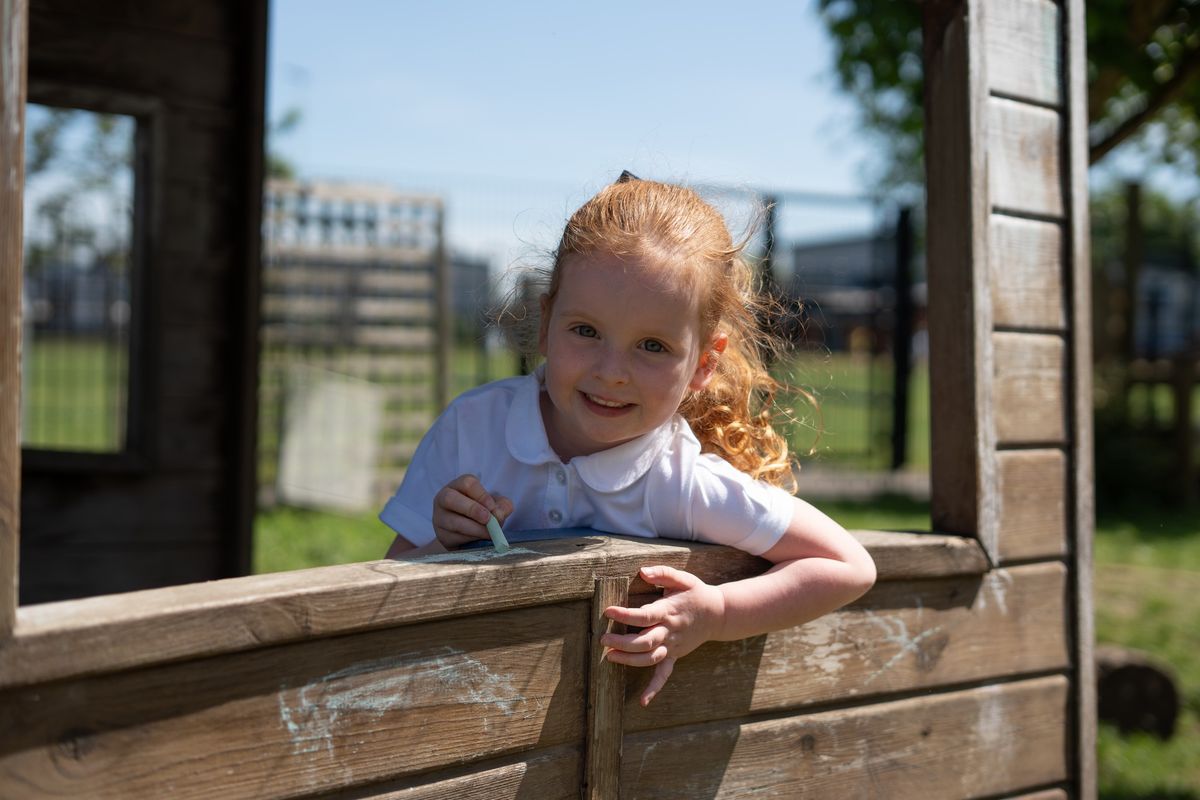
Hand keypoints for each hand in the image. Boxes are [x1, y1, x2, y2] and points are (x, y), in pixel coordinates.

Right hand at [432, 474, 512, 549]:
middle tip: (488, 519)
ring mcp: (439, 517)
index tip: (492, 507)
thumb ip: (502, 506)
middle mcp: (444, 498)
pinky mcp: (441, 535)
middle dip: (472, 509)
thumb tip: (498, 514)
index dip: (481, 495)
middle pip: (450, 498)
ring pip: (451, 521)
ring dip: (474, 528)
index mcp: (458, 485)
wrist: (471, 532)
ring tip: (489, 533)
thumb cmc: (483, 512)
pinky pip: (453, 537)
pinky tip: (479, 539)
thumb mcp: (495, 505)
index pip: (467, 483)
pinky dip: (469, 539)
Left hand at [601, 565, 725, 705]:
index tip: (608, 611)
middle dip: (622, 643)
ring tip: (610, 657)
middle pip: (644, 642)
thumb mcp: (683, 578)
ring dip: (629, 660)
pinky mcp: (675, 655)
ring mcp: (672, 646)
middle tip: (603, 639)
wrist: (718, 613)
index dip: (625, 615)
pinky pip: (664, 674)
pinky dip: (654, 688)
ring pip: (650, 658)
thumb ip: (663, 573)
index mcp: (668, 611)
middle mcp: (669, 631)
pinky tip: (643, 701)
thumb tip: (643, 571)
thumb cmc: (695, 593)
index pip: (644, 616)